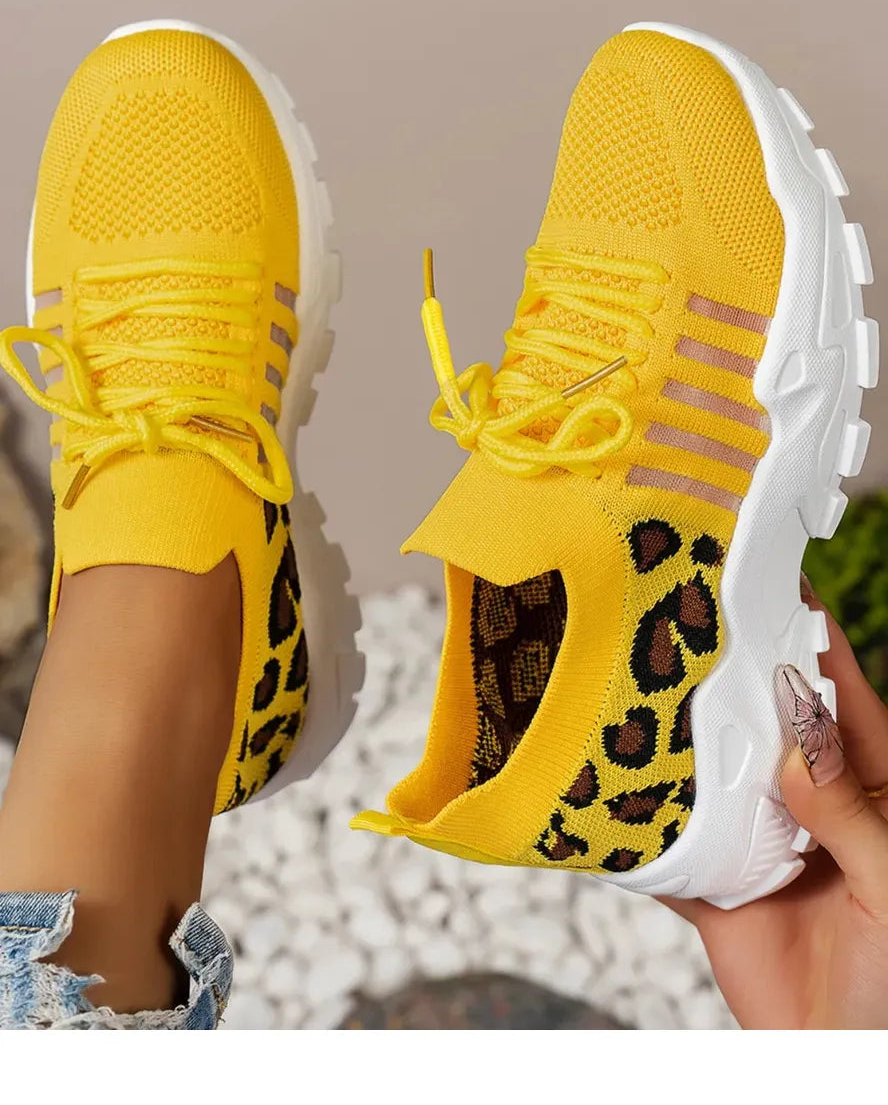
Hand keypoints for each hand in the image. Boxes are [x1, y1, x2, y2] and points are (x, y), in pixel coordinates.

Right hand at [661, 577, 887, 1028]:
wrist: (844, 1067)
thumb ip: (850, 819)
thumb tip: (795, 752)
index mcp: (873, 790)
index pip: (840, 695)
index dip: (809, 637)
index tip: (770, 580)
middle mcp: (812, 803)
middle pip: (766, 722)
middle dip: (730, 674)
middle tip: (681, 619)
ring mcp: (761, 842)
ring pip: (712, 771)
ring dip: (678, 738)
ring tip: (634, 680)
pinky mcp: (716, 889)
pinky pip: (669, 844)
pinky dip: (636, 820)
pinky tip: (603, 781)